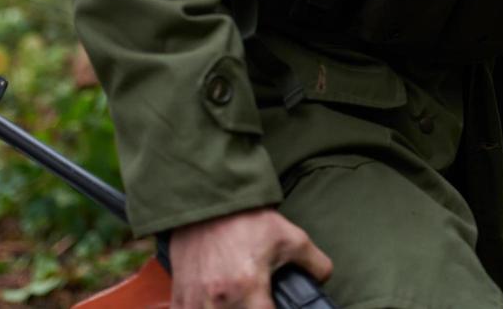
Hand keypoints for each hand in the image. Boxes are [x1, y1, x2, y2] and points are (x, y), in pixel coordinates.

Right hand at [168, 206, 331, 308]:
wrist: (208, 204)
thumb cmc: (247, 220)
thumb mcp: (291, 238)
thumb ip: (314, 263)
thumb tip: (323, 280)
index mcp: (247, 286)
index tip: (274, 305)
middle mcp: (218, 300)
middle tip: (258, 300)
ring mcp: (195, 301)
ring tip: (237, 300)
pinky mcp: (179, 298)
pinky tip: (214, 304)